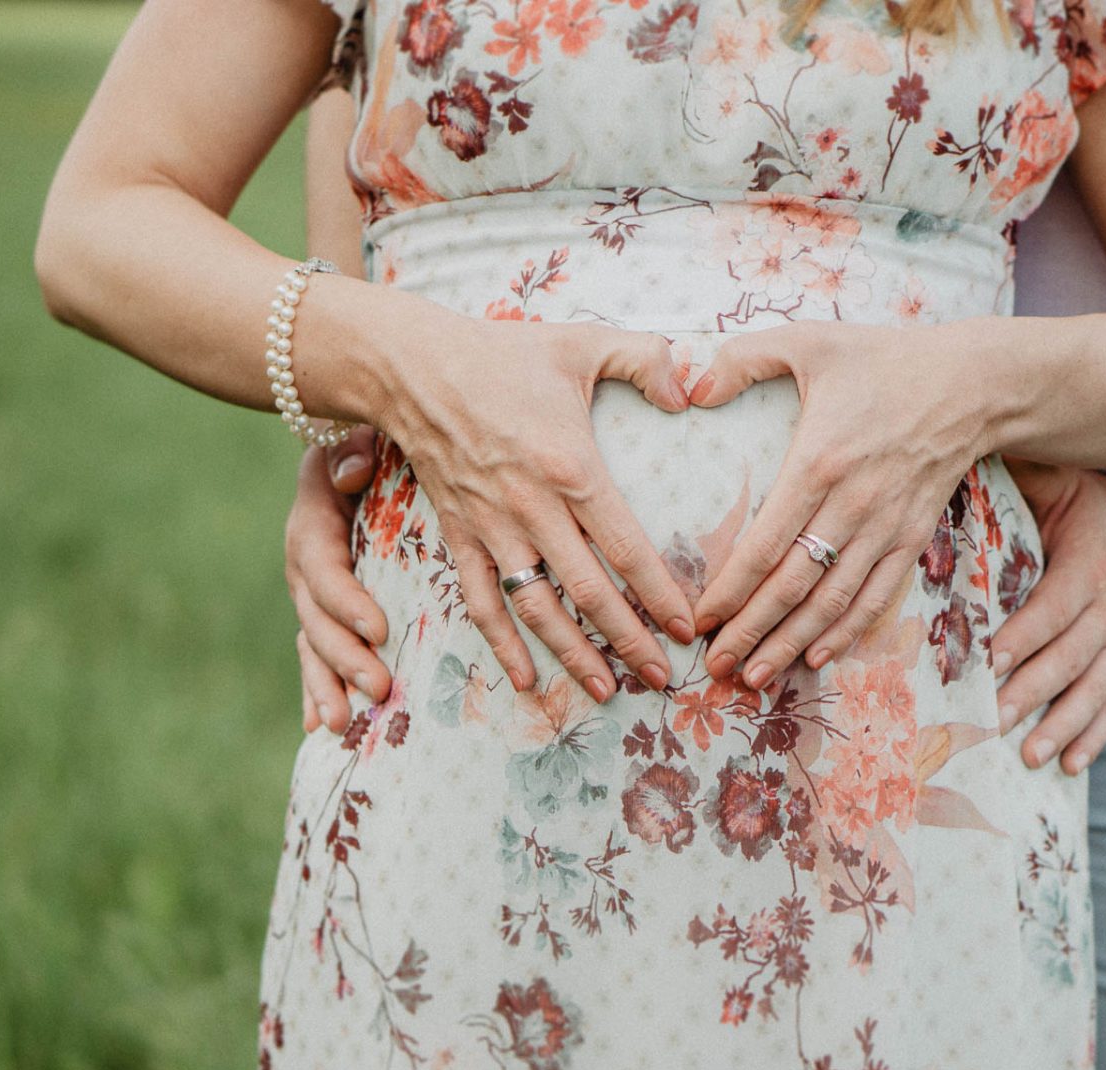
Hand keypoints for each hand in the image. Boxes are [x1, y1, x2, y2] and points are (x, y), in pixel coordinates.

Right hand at [286, 428, 386, 734]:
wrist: (359, 462)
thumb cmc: (373, 450)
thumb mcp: (361, 438)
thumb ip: (355, 450)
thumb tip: (353, 470)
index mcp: (313, 525)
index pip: (323, 568)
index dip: (347, 601)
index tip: (379, 630)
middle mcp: (304, 565)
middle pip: (317, 617)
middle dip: (344, 657)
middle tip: (379, 687)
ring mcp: (311, 594)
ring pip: (312, 644)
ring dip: (326, 685)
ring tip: (340, 723)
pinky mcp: (322, 614)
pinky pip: (314, 655)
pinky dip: (314, 690)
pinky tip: (318, 726)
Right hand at [366, 298, 696, 702]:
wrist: (414, 367)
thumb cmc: (505, 354)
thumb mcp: (584, 343)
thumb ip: (648, 360)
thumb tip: (691, 394)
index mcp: (571, 467)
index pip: (626, 547)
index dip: (660, 594)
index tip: (687, 628)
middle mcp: (532, 508)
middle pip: (589, 591)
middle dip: (629, 639)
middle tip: (662, 678)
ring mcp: (491, 528)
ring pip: (536, 607)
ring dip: (572, 654)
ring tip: (605, 691)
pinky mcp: (458, 535)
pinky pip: (480, 601)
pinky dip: (501, 644)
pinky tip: (526, 678)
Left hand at [688, 321, 986, 686]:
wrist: (971, 383)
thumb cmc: (881, 360)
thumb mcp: (808, 340)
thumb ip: (742, 358)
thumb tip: (691, 389)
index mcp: (818, 463)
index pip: (764, 545)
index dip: (729, 590)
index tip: (700, 619)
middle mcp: (852, 506)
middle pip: (793, 587)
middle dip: (750, 633)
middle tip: (714, 667)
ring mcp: (886, 527)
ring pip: (833, 602)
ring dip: (791, 644)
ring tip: (754, 678)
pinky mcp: (912, 538)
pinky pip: (876, 597)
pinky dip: (846, 632)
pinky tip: (816, 656)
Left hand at [990, 462, 1105, 773]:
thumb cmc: (1083, 503)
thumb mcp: (1060, 481)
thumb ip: (1024, 473)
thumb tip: (972, 446)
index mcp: (1090, 566)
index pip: (1055, 606)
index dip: (1026, 634)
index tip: (991, 660)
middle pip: (1072, 656)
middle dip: (1032, 690)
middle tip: (991, 718)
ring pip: (1094, 688)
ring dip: (1062, 724)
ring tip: (1029, 754)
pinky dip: (1094, 735)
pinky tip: (1069, 765)